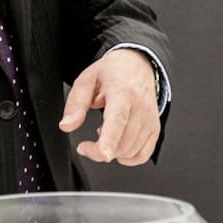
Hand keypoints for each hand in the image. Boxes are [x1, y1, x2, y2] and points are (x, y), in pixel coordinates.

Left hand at [59, 49, 159, 165]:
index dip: (110, 139)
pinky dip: (128, 157)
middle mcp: (140, 106)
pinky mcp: (155, 128)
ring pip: (131, 151)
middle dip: (99, 151)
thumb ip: (76, 104)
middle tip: (86, 145)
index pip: (118, 118)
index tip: (103, 154)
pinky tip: (118, 146)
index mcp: (122, 91)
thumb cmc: (113, 72)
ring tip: (105, 134)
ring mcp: (150, 118)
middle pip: (123, 141)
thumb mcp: (86, 80)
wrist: (138, 65)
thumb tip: (66, 126)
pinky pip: (143, 154)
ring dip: (113, 152)